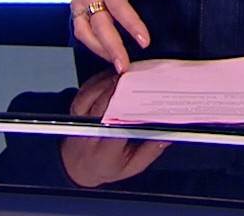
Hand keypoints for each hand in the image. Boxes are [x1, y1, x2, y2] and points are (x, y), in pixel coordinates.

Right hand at [59, 0, 172, 71]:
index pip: (118, 5)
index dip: (131, 24)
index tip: (144, 40)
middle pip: (98, 24)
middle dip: (111, 47)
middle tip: (124, 65)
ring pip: (84, 31)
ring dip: (99, 49)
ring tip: (116, 63)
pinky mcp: (75, 5)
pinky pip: (79, 28)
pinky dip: (90, 43)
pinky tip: (104, 51)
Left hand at [60, 68, 171, 186]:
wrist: (78, 166)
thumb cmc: (107, 166)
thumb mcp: (133, 166)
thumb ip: (151, 151)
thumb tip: (167, 133)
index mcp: (105, 152)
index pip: (116, 130)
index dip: (130, 114)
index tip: (146, 104)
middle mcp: (89, 134)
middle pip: (103, 108)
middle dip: (120, 93)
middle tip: (138, 82)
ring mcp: (80, 119)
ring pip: (93, 95)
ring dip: (110, 82)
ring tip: (128, 76)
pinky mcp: (76, 108)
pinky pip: (86, 88)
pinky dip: (100, 79)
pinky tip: (114, 75)